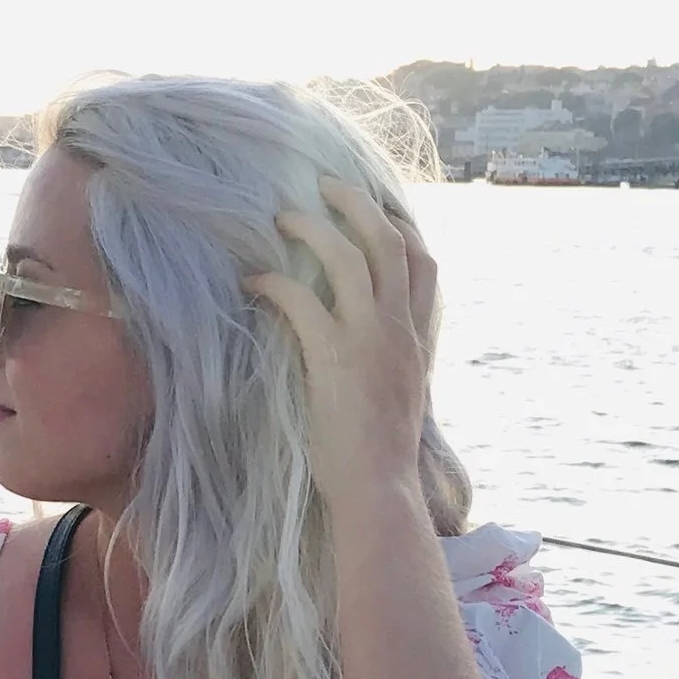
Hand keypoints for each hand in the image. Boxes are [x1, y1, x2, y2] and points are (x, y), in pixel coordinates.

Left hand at [246, 178, 439, 513]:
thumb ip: (391, 367)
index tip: (376, 211)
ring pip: (349, 257)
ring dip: (313, 229)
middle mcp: (400, 331)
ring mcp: (370, 340)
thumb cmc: (382, 460)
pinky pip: (301, 300)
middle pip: (392, 243)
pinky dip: (274, 283)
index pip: (425, 266)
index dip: (401, 229)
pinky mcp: (333, 357)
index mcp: (418, 341)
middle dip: (359, 205)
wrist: (381, 492)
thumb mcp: (400, 401)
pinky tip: (253, 282)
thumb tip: (368, 354)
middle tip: (326, 186)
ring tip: (282, 219)